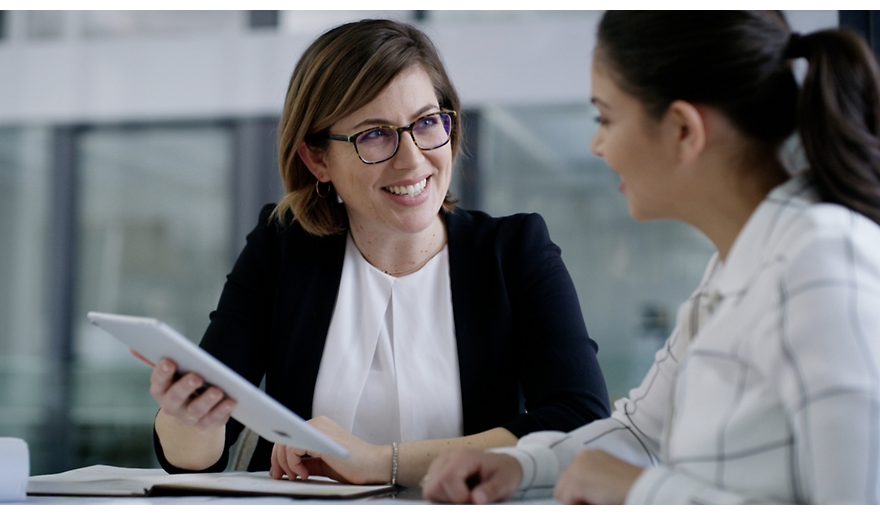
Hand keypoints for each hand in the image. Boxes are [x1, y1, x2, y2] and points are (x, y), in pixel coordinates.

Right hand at [149, 358, 235, 431]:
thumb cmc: (181, 383)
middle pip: (175, 397)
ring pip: (196, 410)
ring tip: (217, 390)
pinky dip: (222, 410)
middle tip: (196, 376)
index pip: (158, 382)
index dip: (162, 373)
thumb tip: (133, 347)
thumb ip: (155, 359)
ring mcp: (188, 417)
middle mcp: (171, 406)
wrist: (193, 412)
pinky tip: (231, 400)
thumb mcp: (170, 373)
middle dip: (185, 387)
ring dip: (206, 400)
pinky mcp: (205, 424)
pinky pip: (213, 419)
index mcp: (161, 390)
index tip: (169, 361)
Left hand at [270, 416, 389, 484]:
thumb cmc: (354, 466)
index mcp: (318, 427)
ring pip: (285, 443)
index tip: (280, 471)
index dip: (279, 456)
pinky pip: (293, 448)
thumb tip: (286, 468)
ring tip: (296, 476)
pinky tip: (304, 473)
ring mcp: (318, 428)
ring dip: (285, 464)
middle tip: (280, 476)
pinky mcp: (319, 437)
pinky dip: (293, 464)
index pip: (289, 437)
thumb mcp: (324, 465)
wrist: (374, 465)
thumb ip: (306, 463)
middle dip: (277, 461)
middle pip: (283, 439)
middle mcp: (317, 423)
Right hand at [422, 448, 522, 503]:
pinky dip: (443, 498)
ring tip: (464, 496)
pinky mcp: (435, 473)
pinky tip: (457, 495)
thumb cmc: (502, 473)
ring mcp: (438, 464)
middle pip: (434, 486)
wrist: (500, 466)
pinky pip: (430, 491)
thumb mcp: (505, 482)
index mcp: (464, 456)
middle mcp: (447, 457)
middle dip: (450, 500)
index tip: (473, 501)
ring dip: (445, 499)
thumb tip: (476, 499)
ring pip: (430, 490)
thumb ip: (492, 490)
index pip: (447, 478)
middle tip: (469, 500)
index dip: (458, 496)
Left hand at [553, 449, 642, 503]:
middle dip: (574, 496)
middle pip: (563, 484)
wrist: (641, 488)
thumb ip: (591, 481)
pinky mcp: (576, 481)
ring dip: (576, 502)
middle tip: (596, 500)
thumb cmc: (631, 486)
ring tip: (597, 501)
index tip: (596, 496)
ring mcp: (576, 468)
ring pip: (562, 494)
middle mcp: (581, 457)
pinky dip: (578, 506)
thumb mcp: (607, 479)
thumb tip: (574, 496)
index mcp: (590, 455)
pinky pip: (566, 501)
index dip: (580, 492)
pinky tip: (596, 502)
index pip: (570, 476)